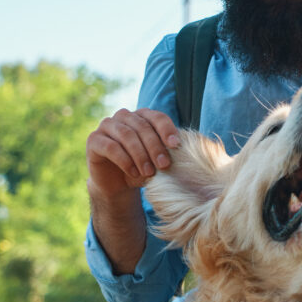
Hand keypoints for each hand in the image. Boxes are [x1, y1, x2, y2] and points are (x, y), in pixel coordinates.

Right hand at [86, 108, 180, 273]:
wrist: (119, 185)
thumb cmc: (145, 169)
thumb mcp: (161, 159)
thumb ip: (175, 151)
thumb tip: (208, 151)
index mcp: (142, 116)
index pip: (157, 116)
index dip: (167, 129)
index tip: (176, 146)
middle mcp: (124, 117)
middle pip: (141, 125)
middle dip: (154, 146)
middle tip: (164, 166)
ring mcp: (107, 127)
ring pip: (125, 134)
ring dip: (140, 154)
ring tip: (149, 172)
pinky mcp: (94, 141)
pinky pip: (109, 146)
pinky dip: (124, 159)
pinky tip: (134, 173)